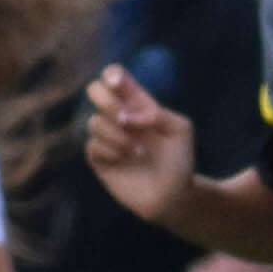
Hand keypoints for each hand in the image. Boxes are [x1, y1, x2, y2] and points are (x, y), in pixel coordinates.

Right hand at [82, 65, 195, 224]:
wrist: (173, 195)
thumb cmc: (179, 160)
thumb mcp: (180, 130)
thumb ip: (158, 114)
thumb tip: (127, 117)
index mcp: (138, 104)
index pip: (115, 77)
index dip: (112, 75)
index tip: (117, 83)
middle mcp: (119, 117)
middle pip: (94, 90)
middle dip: (108, 103)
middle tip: (125, 119)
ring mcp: (107, 137)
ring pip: (94, 122)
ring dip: (118, 136)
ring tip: (139, 152)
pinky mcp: (99, 158)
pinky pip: (92, 146)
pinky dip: (111, 151)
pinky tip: (126, 160)